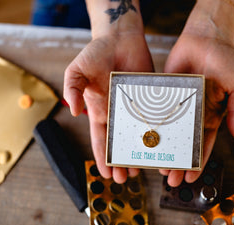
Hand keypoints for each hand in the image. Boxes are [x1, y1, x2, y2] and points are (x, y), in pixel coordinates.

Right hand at [63, 32, 153, 182]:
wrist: (120, 37)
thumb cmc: (96, 53)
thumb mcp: (77, 70)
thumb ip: (73, 89)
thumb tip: (73, 112)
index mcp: (99, 110)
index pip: (100, 139)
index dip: (103, 157)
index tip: (106, 174)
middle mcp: (117, 113)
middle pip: (120, 142)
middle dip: (121, 161)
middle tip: (126, 179)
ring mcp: (135, 107)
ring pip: (138, 135)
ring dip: (139, 152)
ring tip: (143, 169)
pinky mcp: (150, 99)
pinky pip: (154, 118)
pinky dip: (157, 132)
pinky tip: (161, 144)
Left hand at [160, 33, 233, 186]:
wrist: (206, 37)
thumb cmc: (226, 60)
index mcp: (211, 115)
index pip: (204, 144)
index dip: (197, 162)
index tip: (191, 177)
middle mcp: (193, 114)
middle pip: (184, 144)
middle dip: (178, 163)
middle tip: (170, 180)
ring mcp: (177, 106)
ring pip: (169, 134)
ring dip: (164, 151)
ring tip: (157, 168)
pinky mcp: (164, 95)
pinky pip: (157, 114)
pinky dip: (151, 127)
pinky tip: (145, 141)